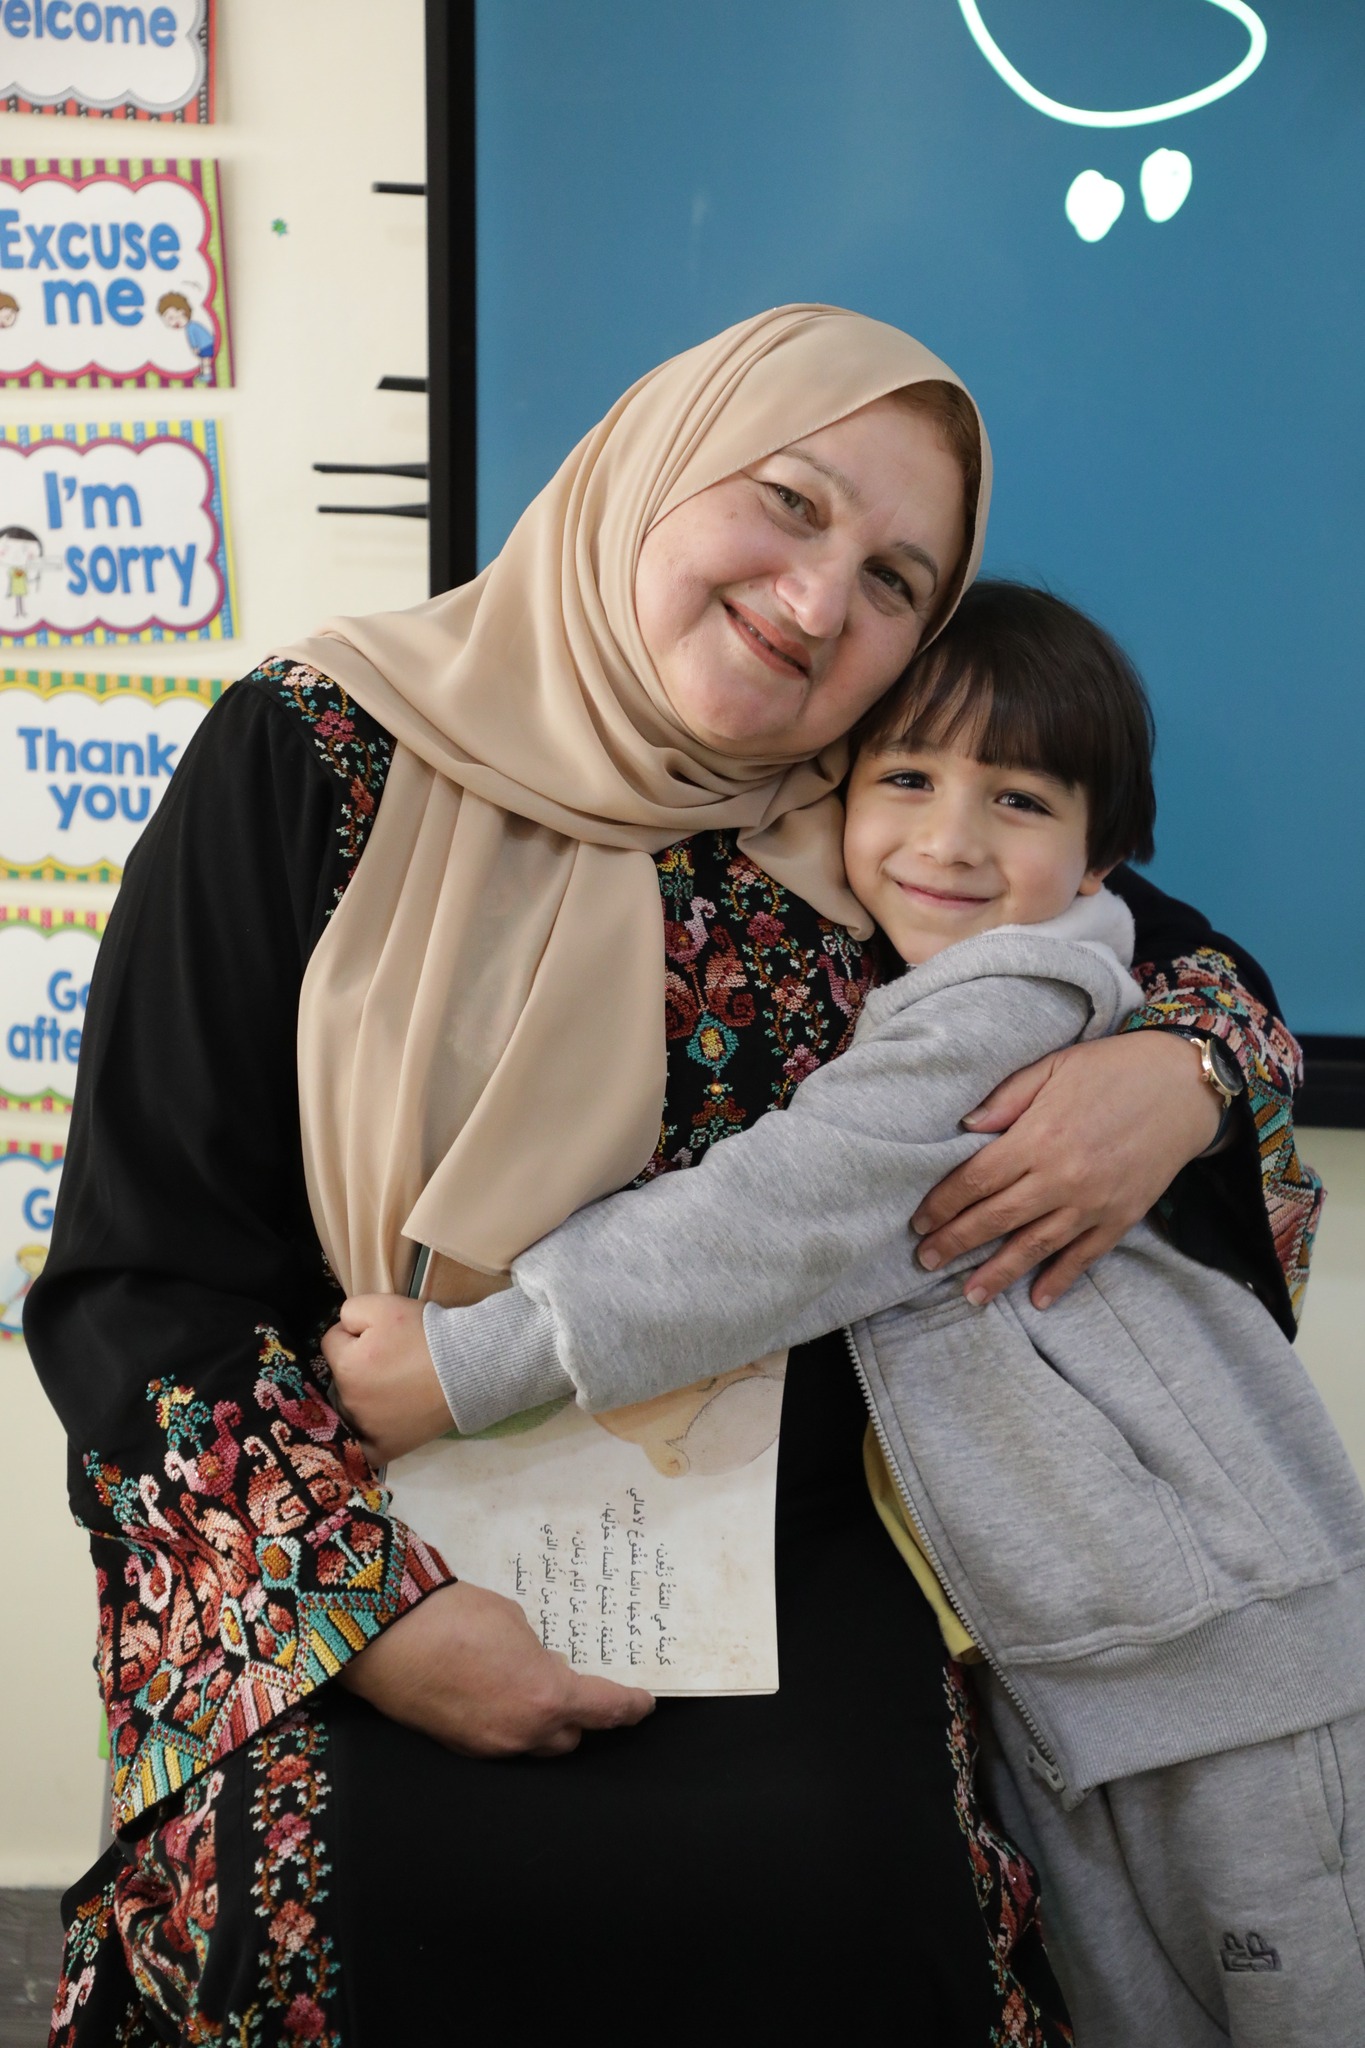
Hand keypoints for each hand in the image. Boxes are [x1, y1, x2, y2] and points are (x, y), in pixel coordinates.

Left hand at [321, 1293, 452, 1464]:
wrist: (467, 1367)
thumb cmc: (425, 1334)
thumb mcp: (383, 1306)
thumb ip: (349, 1312)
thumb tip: (344, 1329)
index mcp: (345, 1365)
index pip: (332, 1340)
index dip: (354, 1331)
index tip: (379, 1332)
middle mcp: (349, 1401)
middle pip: (341, 1375)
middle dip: (357, 1364)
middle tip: (392, 1357)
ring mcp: (366, 1429)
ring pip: (351, 1407)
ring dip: (363, 1396)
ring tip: (397, 1386)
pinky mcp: (385, 1449)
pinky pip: (361, 1451)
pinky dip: (361, 1442)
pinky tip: (366, 1435)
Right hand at [339, 1580, 655, 1757]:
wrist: (386, 1637)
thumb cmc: (455, 1618)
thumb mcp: (515, 1623)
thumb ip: (540, 1654)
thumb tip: (542, 1667)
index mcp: (548, 1698)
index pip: (606, 1710)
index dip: (630, 1708)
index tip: (643, 1704)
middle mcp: (524, 1733)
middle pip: (571, 1738)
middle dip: (580, 1717)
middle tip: (578, 1689)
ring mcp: (490, 1747)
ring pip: (535, 1745)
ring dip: (543, 1725)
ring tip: (533, 1691)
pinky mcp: (460, 1747)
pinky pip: (501, 1743)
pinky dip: (509, 1725)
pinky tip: (496, 1696)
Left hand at [912, 1031, 1221, 1309]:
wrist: (1185, 1086)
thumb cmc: (1113, 1068)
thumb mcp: (1053, 1067)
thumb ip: (1006, 1098)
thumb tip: (964, 1126)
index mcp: (1038, 1138)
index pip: (976, 1180)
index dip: (943, 1204)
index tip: (919, 1222)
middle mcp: (1062, 1177)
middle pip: (996, 1219)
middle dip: (957, 1243)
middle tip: (926, 1261)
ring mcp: (1094, 1203)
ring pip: (1035, 1246)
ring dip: (999, 1273)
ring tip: (969, 1295)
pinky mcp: (1122, 1217)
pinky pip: (1085, 1256)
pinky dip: (1060, 1279)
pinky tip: (1037, 1298)